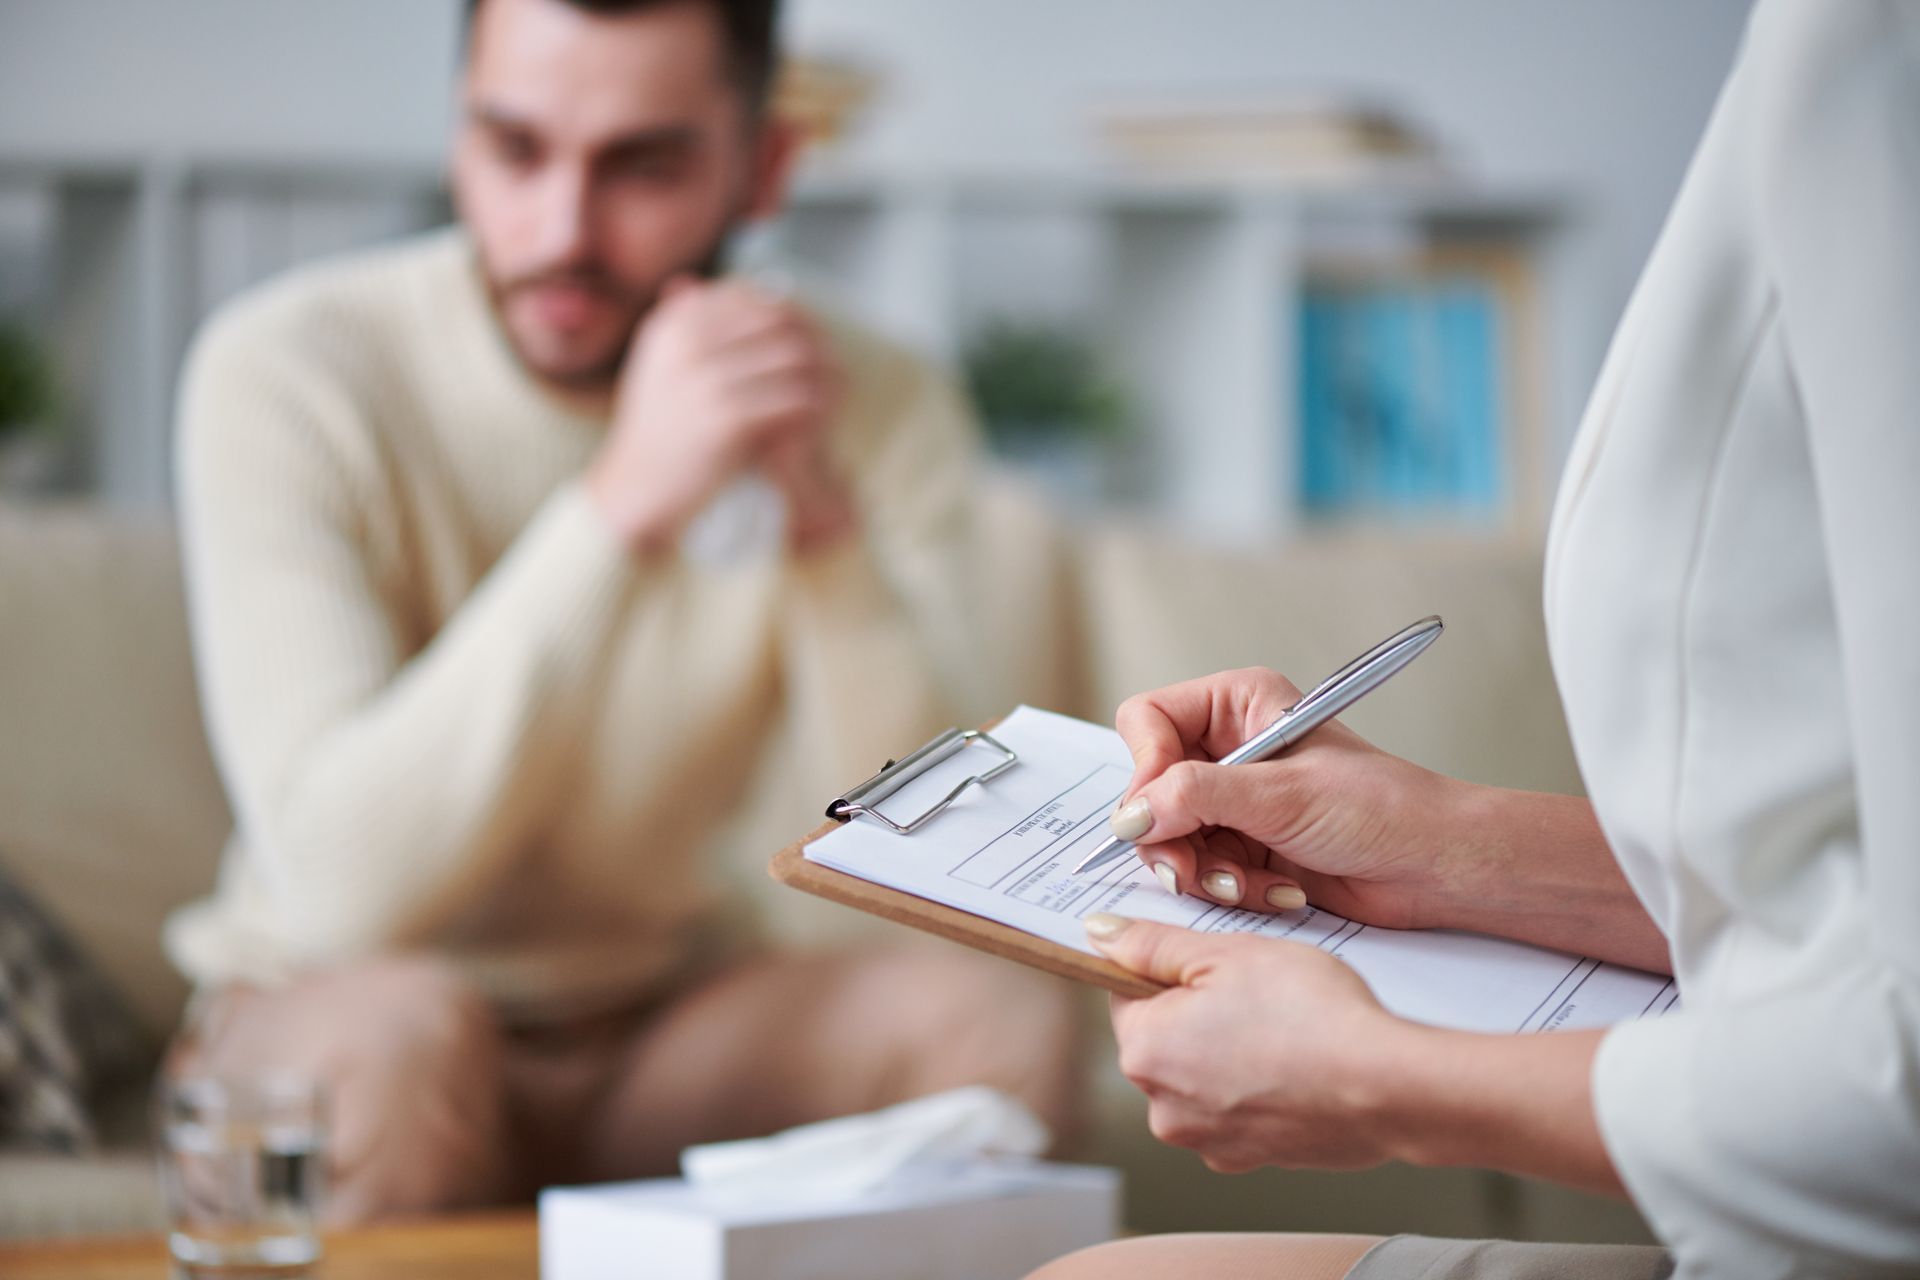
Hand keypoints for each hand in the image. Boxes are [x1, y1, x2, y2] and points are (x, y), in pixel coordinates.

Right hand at [587, 277, 842, 552]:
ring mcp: (706, 378)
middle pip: (777, 321)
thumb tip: (743, 282)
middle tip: (833, 363)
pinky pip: (793, 397)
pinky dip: (816, 404)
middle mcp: (687, 342)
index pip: (750, 297)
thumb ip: (700, 324)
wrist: (637, 489)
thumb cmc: (659, 431)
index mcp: (674, 324)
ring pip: (793, 357)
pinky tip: (824, 418)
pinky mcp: (727, 416)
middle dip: (812, 339)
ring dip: (822, 372)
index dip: (788, 314)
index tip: (809, 337)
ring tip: (835, 390)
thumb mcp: (665, 365)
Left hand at [1088, 914, 1624, 1195]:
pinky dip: (1260, 1087)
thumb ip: (1154, 944)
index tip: (1209, 962)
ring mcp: (1207, 1140)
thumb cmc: (1311, 1014)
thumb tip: (1100, 933)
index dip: (1170, 968)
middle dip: (1200, 1012)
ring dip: (1229, 1051)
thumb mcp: (1225, 952)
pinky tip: (1296, 1064)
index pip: (1127, 993)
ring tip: (1283, 1028)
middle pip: (1164, 1038)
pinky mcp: (1250, 1159)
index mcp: (1144, 1050)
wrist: (1385, 1087)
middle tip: (1256, 990)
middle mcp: (1162, 1107)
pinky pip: (1239, 1109)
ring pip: (1202, 1075)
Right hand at [1111, 667, 1469, 927]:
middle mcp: (1228, 749)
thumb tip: (1130, 815)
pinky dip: (1229, 888)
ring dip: (1203, 871)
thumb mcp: (1282, 795)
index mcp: (1236, 705)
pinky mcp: (1244, 847)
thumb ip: (1196, 797)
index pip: (1148, 721)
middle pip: (1149, 789)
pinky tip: (1274, 892)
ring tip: (1247, 884)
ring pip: (1168, 838)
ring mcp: (1234, 801)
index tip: (1155, 815)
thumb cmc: (1382, 809)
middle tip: (1190, 872)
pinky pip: (1200, 871)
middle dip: (1171, 838)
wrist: (1433, 866)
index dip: (1144, 770)